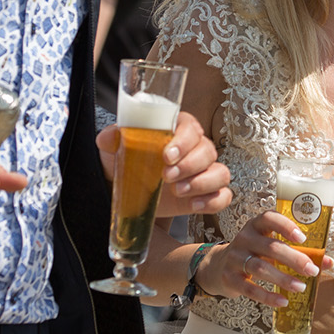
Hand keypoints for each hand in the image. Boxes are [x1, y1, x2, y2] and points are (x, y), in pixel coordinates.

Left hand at [97, 111, 231, 216]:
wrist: (126, 188)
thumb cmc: (125, 161)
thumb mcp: (113, 147)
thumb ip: (112, 138)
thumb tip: (109, 137)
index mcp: (177, 130)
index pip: (191, 128)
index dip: (183, 141)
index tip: (166, 155)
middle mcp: (195, 149)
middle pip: (208, 151)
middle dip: (190, 165)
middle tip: (167, 177)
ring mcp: (203, 173)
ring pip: (221, 173)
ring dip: (202, 183)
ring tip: (178, 191)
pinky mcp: (205, 194)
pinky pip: (223, 196)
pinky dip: (213, 201)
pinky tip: (194, 205)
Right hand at [195, 211, 332, 307]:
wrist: (218, 267)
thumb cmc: (255, 254)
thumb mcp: (271, 247)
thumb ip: (300, 252)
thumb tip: (329, 262)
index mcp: (256, 226)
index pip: (269, 219)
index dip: (285, 226)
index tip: (303, 238)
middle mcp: (244, 238)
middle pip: (269, 247)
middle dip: (293, 259)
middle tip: (312, 270)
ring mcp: (234, 258)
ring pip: (260, 268)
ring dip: (283, 279)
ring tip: (301, 287)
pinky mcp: (229, 278)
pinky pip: (250, 288)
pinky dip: (268, 296)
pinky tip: (283, 301)